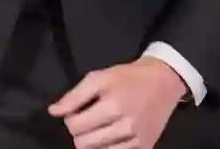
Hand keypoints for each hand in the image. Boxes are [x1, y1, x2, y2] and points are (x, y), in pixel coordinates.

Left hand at [49, 58, 184, 148]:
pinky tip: (112, 136)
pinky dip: (108, 148)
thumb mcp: (101, 77)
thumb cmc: (129, 78)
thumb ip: (75, 95)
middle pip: (82, 144)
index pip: (74, 126)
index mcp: (114, 106)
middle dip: (81, 131)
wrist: (164, 81)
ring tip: (102, 126)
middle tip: (92, 118)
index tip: (81, 110)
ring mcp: (136, 140)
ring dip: (94, 142)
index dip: (72, 117)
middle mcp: (126, 126)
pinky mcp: (144, 147)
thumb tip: (54, 112)